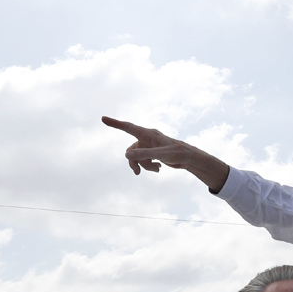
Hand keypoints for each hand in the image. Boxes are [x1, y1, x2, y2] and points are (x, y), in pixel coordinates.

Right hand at [102, 116, 230, 189]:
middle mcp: (147, 138)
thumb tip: (127, 154)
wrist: (189, 158)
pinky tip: (158, 168)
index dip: (115, 123)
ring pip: (137, 157)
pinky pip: (143, 159)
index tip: (103, 118)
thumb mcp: (161, 155)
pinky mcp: (152, 152)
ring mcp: (149, 145)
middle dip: (134, 161)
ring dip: (144, 165)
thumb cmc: (178, 153)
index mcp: (148, 134)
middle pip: (131, 150)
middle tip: (137, 173)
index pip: (128, 127)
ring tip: (157, 169)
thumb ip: (144, 154)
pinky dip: (148, 166)